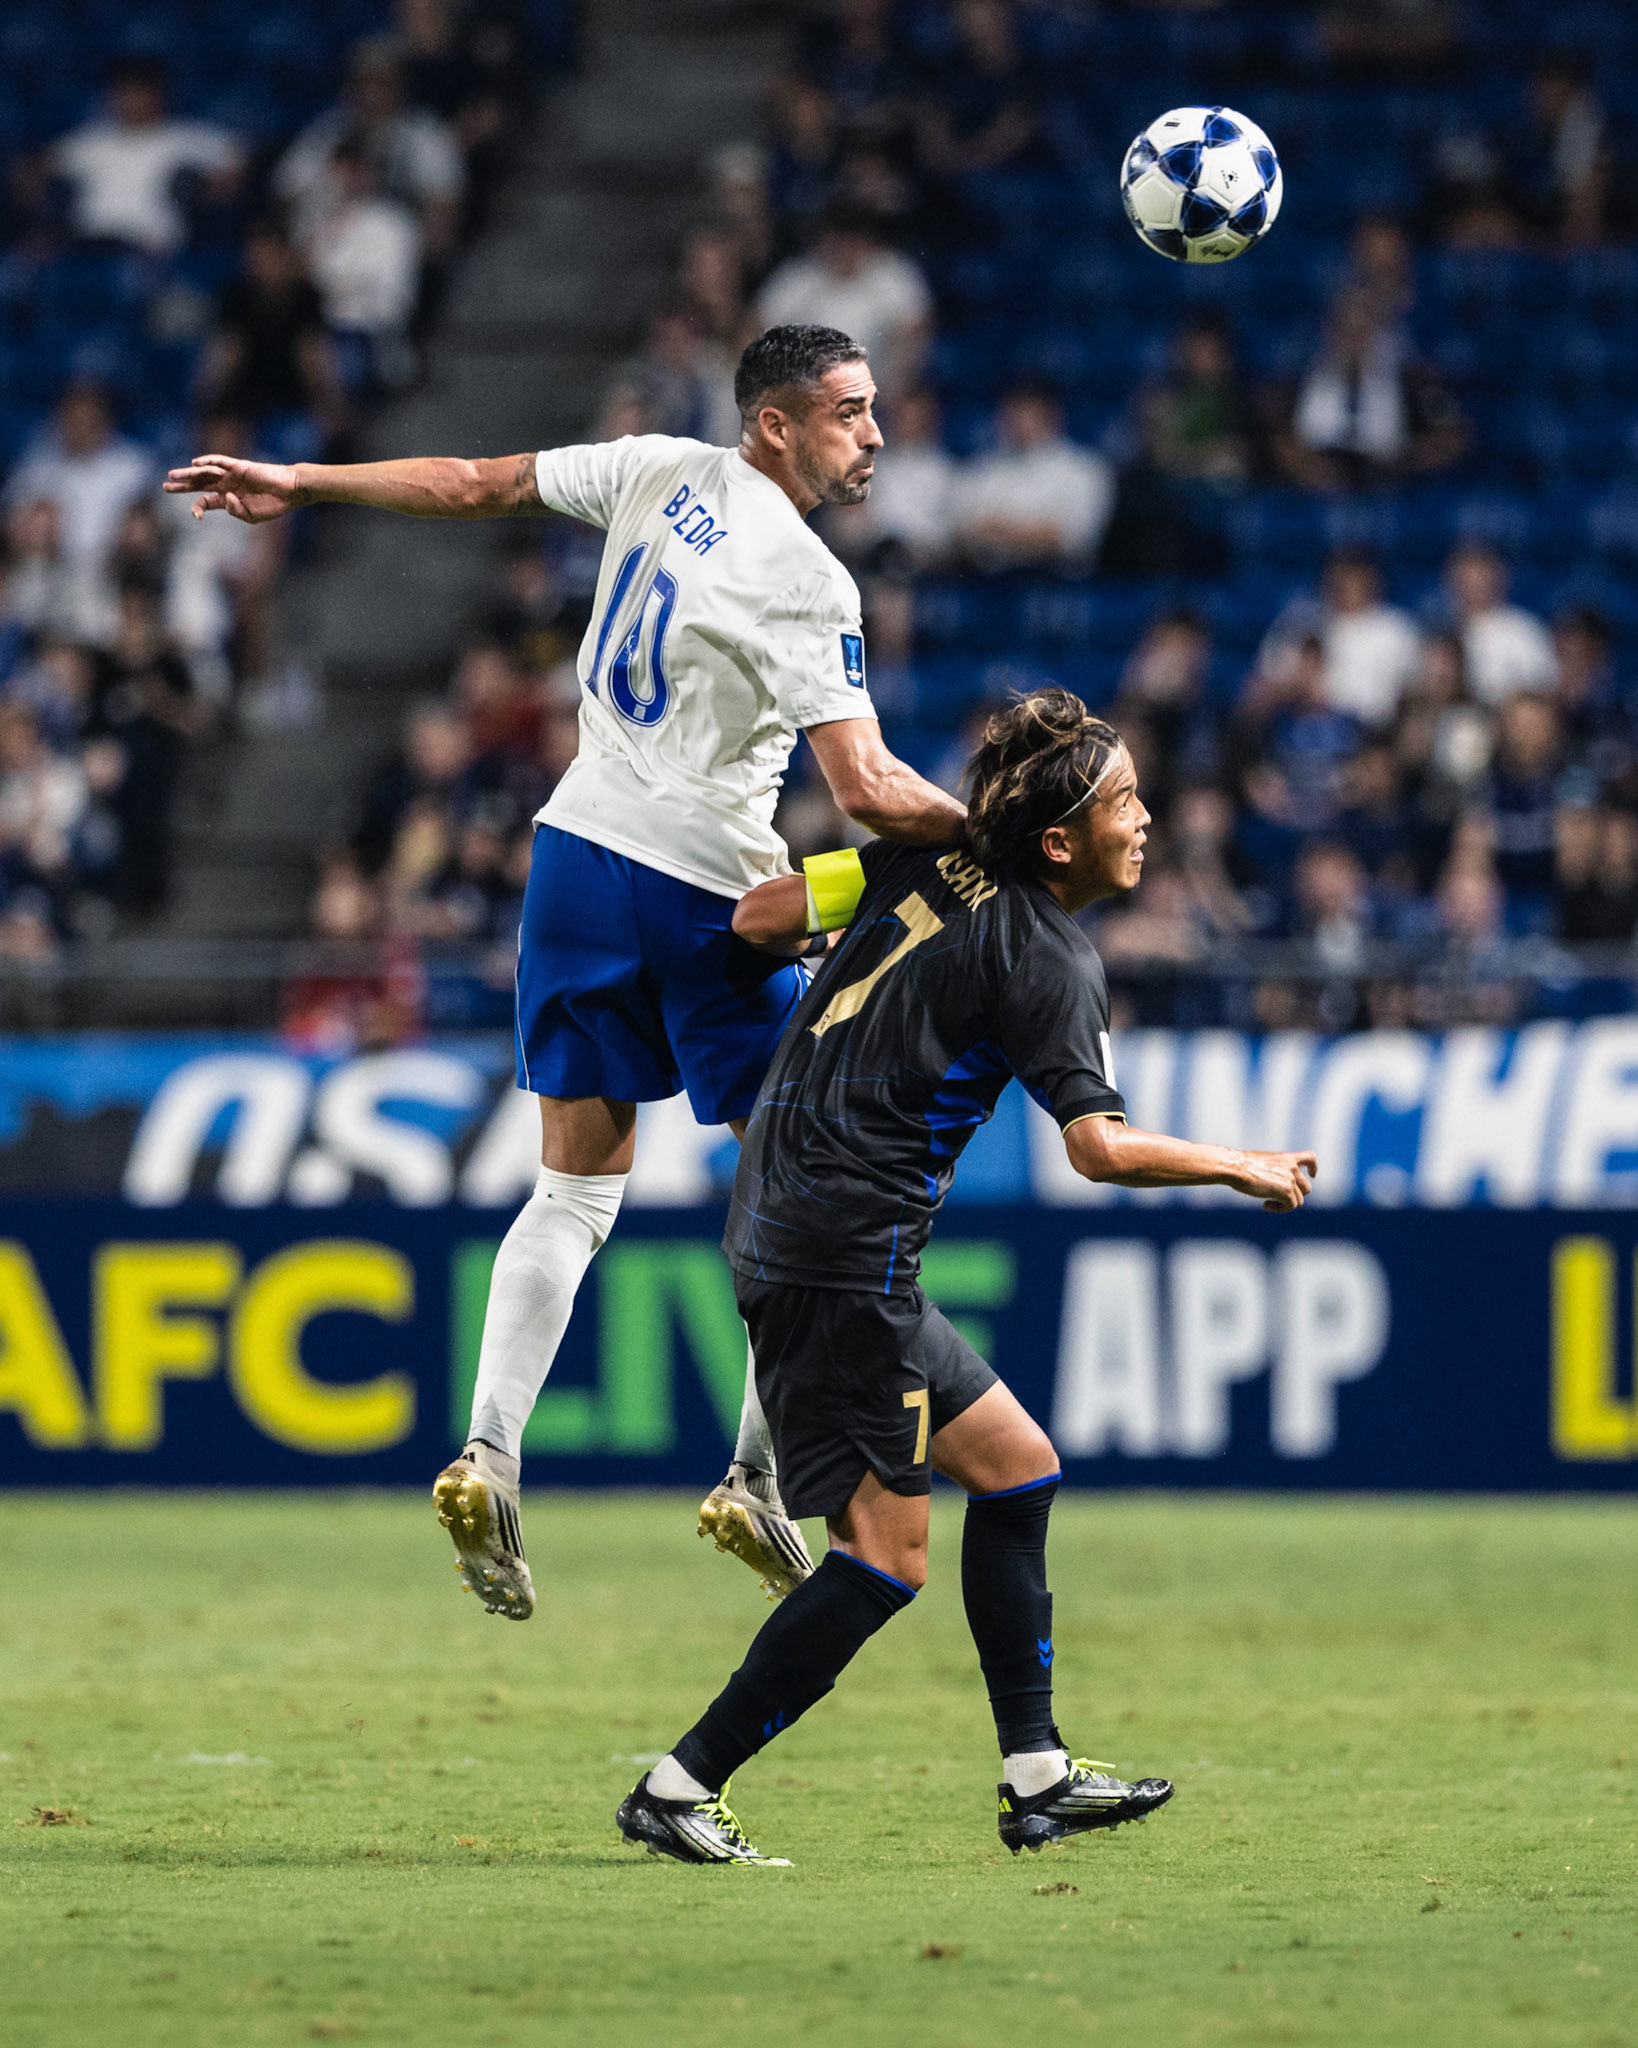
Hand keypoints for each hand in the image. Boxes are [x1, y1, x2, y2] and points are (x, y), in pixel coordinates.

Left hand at [162, 453, 299, 523]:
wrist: (289, 491)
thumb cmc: (273, 506)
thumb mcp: (251, 517)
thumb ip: (234, 510)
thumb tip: (224, 497)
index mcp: (228, 500)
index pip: (206, 501)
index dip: (198, 507)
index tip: (195, 516)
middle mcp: (226, 485)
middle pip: (199, 484)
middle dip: (182, 486)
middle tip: (165, 486)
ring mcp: (231, 475)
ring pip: (205, 472)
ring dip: (188, 474)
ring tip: (172, 475)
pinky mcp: (239, 466)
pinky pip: (220, 461)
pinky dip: (208, 461)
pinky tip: (195, 463)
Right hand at [1233, 1149, 1317, 1211]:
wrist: (1235, 1167)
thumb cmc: (1240, 1165)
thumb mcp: (1261, 1161)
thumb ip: (1272, 1169)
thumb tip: (1271, 1181)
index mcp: (1286, 1158)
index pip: (1310, 1158)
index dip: (1313, 1167)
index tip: (1312, 1175)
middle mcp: (1291, 1167)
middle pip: (1306, 1187)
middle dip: (1295, 1195)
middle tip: (1277, 1198)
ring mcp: (1290, 1179)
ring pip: (1299, 1200)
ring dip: (1284, 1204)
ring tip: (1267, 1202)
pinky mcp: (1286, 1191)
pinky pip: (1290, 1206)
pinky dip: (1279, 1209)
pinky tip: (1264, 1205)